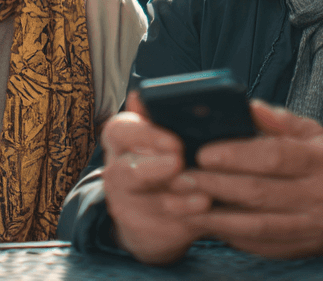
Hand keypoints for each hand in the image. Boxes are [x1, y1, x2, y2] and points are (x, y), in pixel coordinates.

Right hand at [100, 92, 211, 264]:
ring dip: (177, 195)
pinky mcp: (143, 228)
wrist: (150, 207)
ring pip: (149, 201)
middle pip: (128, 171)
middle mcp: (116, 171)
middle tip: (180, 161)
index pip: (121, 131)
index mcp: (120, 139)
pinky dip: (187, 214)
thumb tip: (145, 94)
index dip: (147, 135)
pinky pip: (164, 222)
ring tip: (203, 192)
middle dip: (155, 167)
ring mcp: (127, 203)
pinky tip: (205, 206)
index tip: (174, 141)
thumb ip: (161, 114)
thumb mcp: (160, 134)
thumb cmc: (162, 155)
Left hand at [174, 101, 322, 258]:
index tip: (204, 152)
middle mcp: (319, 198)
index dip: (237, 155)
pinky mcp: (298, 251)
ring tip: (181, 204)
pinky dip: (228, 234)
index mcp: (322, 163)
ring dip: (214, 215)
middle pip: (260, 192)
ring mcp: (310, 229)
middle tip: (180, 176)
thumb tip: (247, 107)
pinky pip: (258, 244)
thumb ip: (280, 122)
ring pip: (255, 226)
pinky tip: (204, 222)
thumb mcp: (315, 135)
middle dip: (215, 185)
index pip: (276, 157)